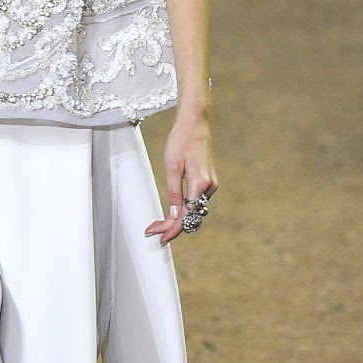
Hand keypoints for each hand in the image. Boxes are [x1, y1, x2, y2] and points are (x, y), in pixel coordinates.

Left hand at [144, 112, 218, 246]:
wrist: (195, 123)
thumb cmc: (181, 141)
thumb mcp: (172, 167)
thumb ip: (174, 192)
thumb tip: (174, 214)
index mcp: (201, 184)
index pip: (186, 215)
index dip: (172, 229)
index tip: (159, 239)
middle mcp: (210, 188)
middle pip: (191, 216)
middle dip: (171, 226)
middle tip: (151, 231)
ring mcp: (211, 185)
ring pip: (193, 210)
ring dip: (177, 219)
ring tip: (156, 224)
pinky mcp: (208, 182)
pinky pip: (196, 201)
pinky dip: (184, 209)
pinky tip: (171, 212)